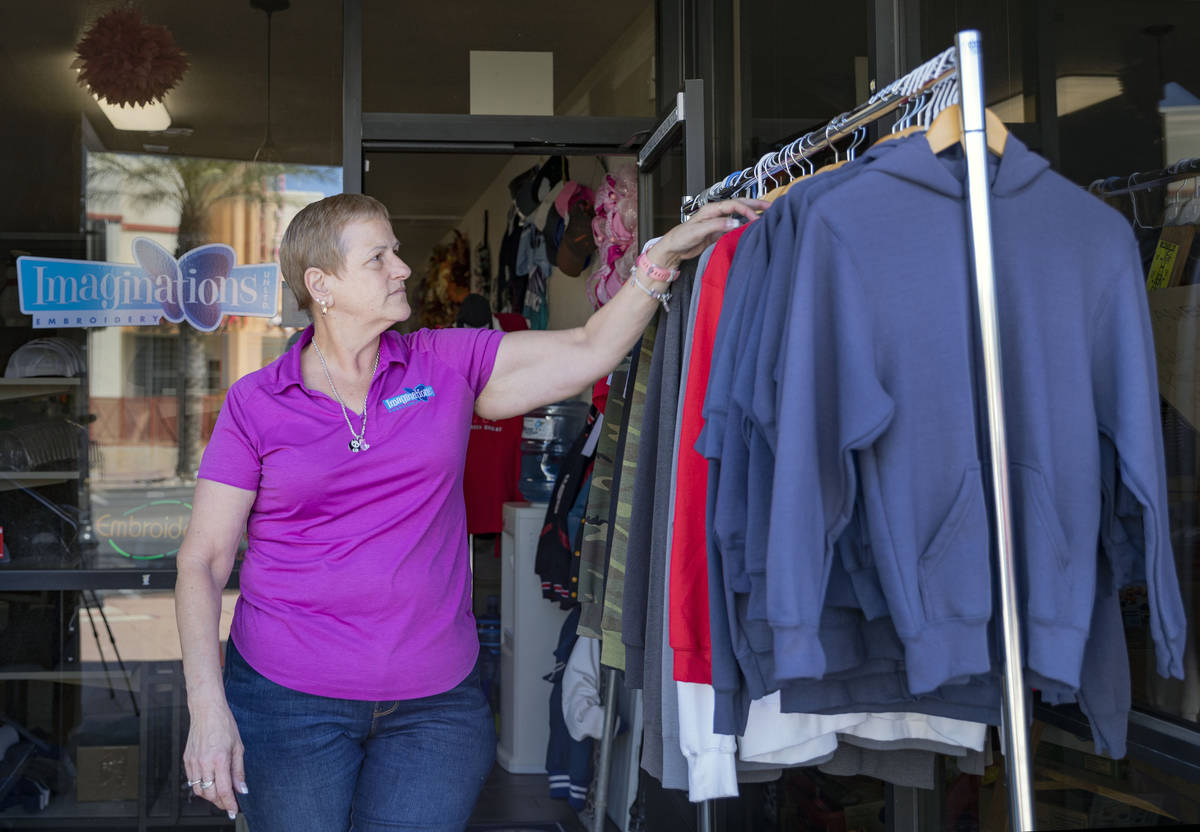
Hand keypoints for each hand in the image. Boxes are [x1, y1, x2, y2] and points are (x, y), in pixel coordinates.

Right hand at [183, 700, 245, 819]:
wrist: (206, 710)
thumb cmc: (224, 725)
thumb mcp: (238, 747)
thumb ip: (239, 770)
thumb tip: (242, 789)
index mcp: (219, 758)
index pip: (223, 790)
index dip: (229, 803)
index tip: (233, 811)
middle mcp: (204, 762)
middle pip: (210, 794)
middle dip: (220, 802)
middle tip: (229, 804)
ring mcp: (193, 762)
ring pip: (199, 790)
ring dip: (210, 797)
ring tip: (220, 795)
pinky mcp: (187, 760)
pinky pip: (192, 780)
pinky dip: (201, 786)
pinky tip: (210, 784)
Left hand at [645, 198, 767, 269]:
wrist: (674, 248)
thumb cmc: (681, 237)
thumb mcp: (698, 231)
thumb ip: (716, 225)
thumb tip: (734, 222)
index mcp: (711, 209)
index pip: (734, 205)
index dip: (746, 209)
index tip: (755, 218)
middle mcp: (716, 213)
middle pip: (739, 204)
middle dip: (755, 204)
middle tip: (770, 206)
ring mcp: (718, 222)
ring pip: (739, 214)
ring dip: (752, 213)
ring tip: (766, 214)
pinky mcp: (719, 231)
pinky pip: (735, 226)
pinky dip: (745, 225)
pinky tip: (752, 228)